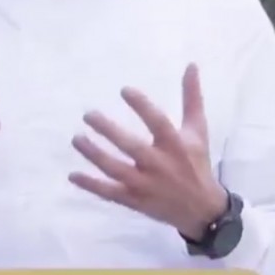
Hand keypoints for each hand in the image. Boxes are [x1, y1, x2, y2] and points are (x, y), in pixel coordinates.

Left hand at [69, 63, 227, 240]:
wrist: (201, 209)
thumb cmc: (196, 163)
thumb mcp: (197, 130)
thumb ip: (191, 98)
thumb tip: (191, 65)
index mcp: (175, 145)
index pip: (157, 122)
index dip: (142, 105)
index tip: (123, 89)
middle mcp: (159, 164)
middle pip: (130, 146)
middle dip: (108, 131)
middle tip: (88, 114)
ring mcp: (145, 185)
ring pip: (115, 169)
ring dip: (94, 154)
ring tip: (76, 138)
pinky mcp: (134, 201)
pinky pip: (109, 193)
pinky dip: (90, 185)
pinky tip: (73, 175)